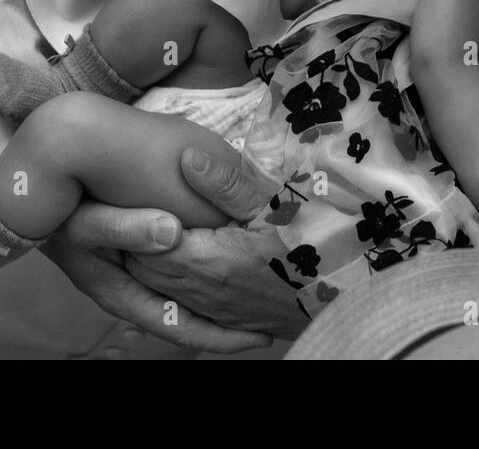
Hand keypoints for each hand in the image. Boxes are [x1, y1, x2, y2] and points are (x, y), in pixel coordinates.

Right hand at [41, 148, 302, 352]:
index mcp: (116, 290)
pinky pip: (170, 271)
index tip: (258, 336)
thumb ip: (125, 229)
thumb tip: (172, 234)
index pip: (174, 325)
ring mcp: (124, 269)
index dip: (216, 335)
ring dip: (214, 300)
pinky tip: (221, 259)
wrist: (33, 172)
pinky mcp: (128, 248)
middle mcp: (122, 286)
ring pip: (178, 296)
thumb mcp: (86, 221)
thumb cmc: (57, 201)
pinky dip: (198, 274)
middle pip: (182, 318)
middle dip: (223, 324)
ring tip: (256, 302)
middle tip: (269, 325)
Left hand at [124, 149, 308, 338]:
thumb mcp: (274, 203)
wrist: (348, 290)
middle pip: (147, 272)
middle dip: (135, 243)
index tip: (130, 195)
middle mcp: (207, 293)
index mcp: (211, 262)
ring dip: (152, 264)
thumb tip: (186, 157)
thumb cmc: (315, 241)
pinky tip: (181, 261)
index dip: (133, 222)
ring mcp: (218, 311)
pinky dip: (173, 285)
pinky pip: (186, 307)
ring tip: (152, 230)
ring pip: (162, 291)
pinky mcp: (232, 320)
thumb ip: (225, 183)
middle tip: (133, 208)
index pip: (147, 246)